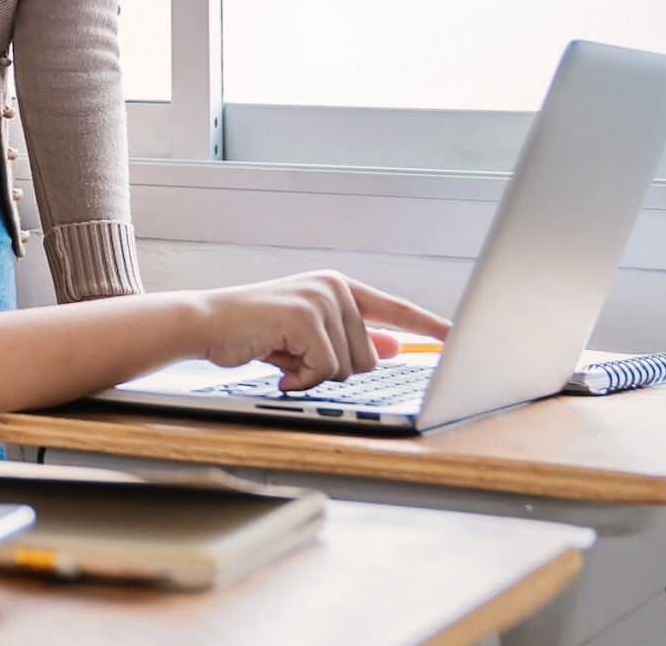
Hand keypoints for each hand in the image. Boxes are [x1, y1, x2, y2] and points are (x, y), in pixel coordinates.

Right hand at [194, 271, 450, 390]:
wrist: (206, 324)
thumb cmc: (253, 331)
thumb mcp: (308, 337)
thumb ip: (351, 339)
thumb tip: (393, 348)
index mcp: (338, 287)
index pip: (397, 309)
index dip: (430, 326)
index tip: (458, 336)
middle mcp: (334, 287)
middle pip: (370, 357)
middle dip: (333, 369)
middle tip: (295, 357)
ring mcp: (321, 299)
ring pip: (349, 366)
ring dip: (314, 374)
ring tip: (283, 356)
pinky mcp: (306, 317)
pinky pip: (326, 369)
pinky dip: (301, 378)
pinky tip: (278, 367)